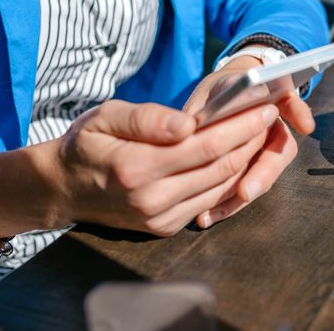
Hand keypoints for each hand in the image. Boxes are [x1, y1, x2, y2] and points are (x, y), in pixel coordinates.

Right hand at [52, 99, 279, 236]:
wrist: (64, 189)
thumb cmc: (85, 145)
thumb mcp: (104, 117)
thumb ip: (147, 119)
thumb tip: (188, 123)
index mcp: (136, 167)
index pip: (205, 146)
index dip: (240, 126)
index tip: (264, 107)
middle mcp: (151, 199)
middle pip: (220, 168)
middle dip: (251, 140)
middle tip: (269, 116)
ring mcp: (159, 218)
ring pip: (220, 187)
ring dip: (246, 160)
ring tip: (259, 134)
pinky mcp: (164, 227)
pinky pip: (208, 201)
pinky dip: (229, 180)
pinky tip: (237, 158)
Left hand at [183, 54, 315, 227]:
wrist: (225, 96)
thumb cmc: (226, 89)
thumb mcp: (223, 85)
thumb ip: (226, 98)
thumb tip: (206, 117)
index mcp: (276, 101)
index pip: (292, 104)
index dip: (299, 114)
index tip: (305, 126)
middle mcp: (276, 131)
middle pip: (278, 154)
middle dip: (263, 175)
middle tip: (246, 192)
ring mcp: (265, 153)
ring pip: (260, 179)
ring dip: (240, 199)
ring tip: (214, 214)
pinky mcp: (248, 172)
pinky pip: (242, 191)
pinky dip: (226, 205)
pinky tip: (205, 216)